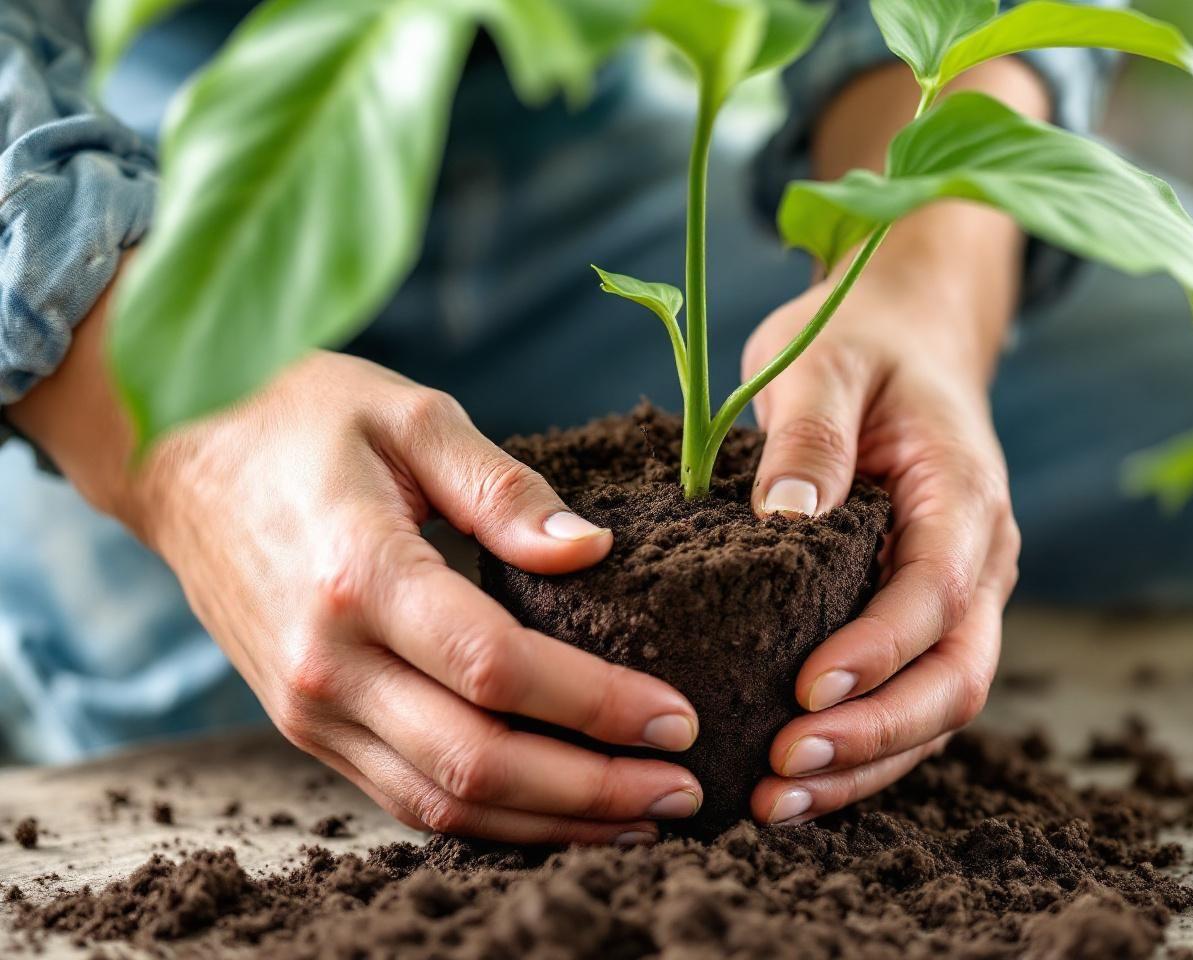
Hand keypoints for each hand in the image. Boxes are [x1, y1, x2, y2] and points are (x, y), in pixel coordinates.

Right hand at [15, 306, 702, 844]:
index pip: (498, 669)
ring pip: (442, 802)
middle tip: (684, 788)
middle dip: (593, 788)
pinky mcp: (305, 725)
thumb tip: (591, 549)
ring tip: (640, 816)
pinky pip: (404, 797)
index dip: (597, 705)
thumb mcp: (411, 416)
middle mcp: (326, 662)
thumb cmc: (299, 418)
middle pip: (477, 762)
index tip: (677, 716)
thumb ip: (503, 488)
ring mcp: (307, 707)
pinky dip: (488, 820)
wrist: (175, 454)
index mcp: (360, 575)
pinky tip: (555, 811)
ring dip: (550, 822)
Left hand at [744, 258, 1020, 825]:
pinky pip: (908, 696)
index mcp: (964, 496)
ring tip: (778, 803)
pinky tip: (796, 780)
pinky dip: (863, 746)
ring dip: (867, 762)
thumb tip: (785, 516)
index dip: (879, 652)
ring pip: (937, 705)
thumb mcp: (825, 362)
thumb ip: (811, 433)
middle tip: (783, 770)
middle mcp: (979, 558)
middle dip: (876, 734)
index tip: (806, 692)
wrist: (908, 335)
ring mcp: (959, 594)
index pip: (936, 594)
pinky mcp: (924, 615)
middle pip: (955, 675)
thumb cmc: (862, 344)